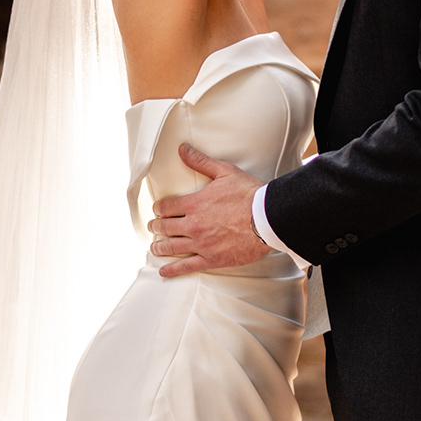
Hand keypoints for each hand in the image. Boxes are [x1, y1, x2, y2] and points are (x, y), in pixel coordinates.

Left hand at [151, 145, 264, 274]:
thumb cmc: (249, 195)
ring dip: (159, 247)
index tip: (158, 210)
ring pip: (171, 247)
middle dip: (156, 226)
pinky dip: (172, 269)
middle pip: (165, 228)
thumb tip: (183, 150)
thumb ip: (201, 162)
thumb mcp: (225, 172)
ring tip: (155, 247)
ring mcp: (201, 244)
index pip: (166, 207)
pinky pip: (187, 266)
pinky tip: (164, 271)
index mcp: (194, 204)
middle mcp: (193, 225)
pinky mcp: (211, 259)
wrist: (267, 219)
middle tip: (153, 227)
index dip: (159, 208)